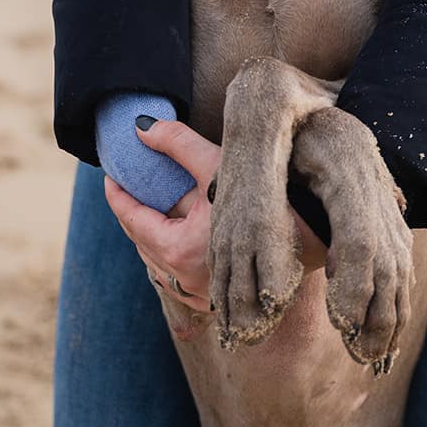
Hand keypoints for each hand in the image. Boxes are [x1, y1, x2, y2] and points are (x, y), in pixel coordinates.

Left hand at [104, 118, 329, 314]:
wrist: (315, 236)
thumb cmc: (269, 199)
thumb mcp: (219, 165)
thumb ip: (177, 144)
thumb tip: (142, 128)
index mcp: (178, 250)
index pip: (132, 219)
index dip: (118, 194)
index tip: (111, 175)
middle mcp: (185, 280)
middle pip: (141, 242)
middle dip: (132, 213)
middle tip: (129, 184)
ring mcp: (201, 293)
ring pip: (159, 262)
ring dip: (152, 234)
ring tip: (153, 205)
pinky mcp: (218, 297)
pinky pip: (180, 275)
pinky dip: (173, 252)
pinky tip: (181, 232)